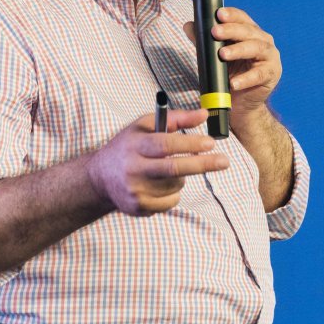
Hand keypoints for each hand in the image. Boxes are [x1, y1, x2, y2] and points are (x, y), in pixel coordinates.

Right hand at [86, 108, 228, 215]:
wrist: (99, 178)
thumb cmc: (128, 146)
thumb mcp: (145, 126)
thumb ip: (176, 119)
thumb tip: (204, 115)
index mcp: (134, 145)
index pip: (165, 144)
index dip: (189, 144)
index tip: (210, 143)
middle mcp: (132, 169)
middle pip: (173, 168)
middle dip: (202, 165)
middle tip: (224, 161)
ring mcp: (135, 191)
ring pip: (176, 185)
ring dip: (181, 177)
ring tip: (164, 170)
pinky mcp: (139, 208)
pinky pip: (171, 201)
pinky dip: (173, 193)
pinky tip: (158, 185)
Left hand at [184, 7, 281, 115]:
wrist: (240, 102)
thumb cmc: (229, 74)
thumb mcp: (214, 56)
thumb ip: (204, 41)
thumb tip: (188, 25)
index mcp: (250, 32)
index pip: (241, 18)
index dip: (231, 15)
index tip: (218, 13)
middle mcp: (263, 40)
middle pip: (248, 31)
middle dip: (231, 30)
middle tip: (215, 32)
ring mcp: (270, 56)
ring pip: (255, 48)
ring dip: (238, 50)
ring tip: (222, 54)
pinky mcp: (271, 74)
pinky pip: (259, 75)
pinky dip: (246, 79)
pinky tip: (234, 83)